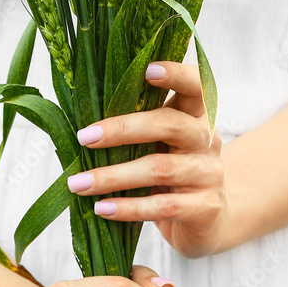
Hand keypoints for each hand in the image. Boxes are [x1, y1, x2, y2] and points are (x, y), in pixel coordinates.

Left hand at [70, 62, 226, 258]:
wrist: (208, 217)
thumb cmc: (172, 170)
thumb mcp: (161, 142)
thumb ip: (136, 126)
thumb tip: (80, 121)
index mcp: (196, 114)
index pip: (195, 84)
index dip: (175, 74)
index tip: (147, 69)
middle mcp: (207, 138)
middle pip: (170, 125)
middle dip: (122, 129)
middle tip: (84, 137)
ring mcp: (208, 173)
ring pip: (160, 168)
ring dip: (113, 176)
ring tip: (79, 183)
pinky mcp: (205, 208)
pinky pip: (163, 206)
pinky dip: (128, 208)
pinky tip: (102, 209)